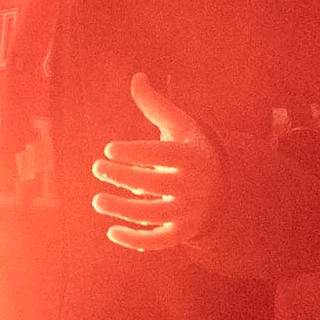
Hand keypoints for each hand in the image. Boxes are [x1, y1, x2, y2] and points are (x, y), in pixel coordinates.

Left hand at [91, 74, 223, 253]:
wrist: (221, 188)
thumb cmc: (191, 150)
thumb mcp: (180, 126)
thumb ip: (156, 106)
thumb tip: (137, 77)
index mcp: (192, 157)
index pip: (161, 154)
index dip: (134, 152)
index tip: (109, 149)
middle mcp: (193, 186)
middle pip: (154, 184)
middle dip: (122, 177)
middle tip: (97, 168)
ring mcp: (188, 212)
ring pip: (153, 215)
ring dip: (123, 210)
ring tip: (97, 200)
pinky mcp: (182, 233)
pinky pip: (158, 242)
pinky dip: (135, 241)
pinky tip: (112, 232)